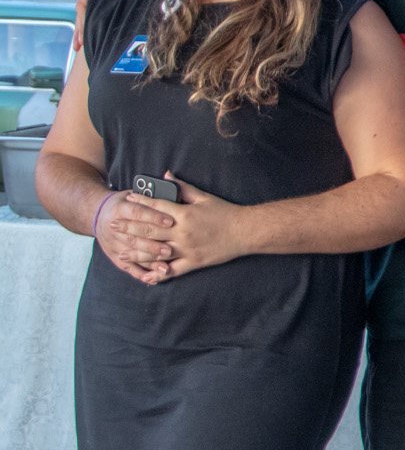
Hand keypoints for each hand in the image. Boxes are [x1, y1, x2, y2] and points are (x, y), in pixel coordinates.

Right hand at [95, 190, 172, 283]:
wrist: (98, 214)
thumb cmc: (126, 202)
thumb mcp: (134, 193)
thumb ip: (150, 193)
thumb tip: (169, 179)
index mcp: (120, 208)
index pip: (138, 212)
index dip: (153, 216)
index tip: (170, 220)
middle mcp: (113, 226)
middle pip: (135, 236)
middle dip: (153, 244)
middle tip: (170, 249)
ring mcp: (112, 243)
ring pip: (132, 254)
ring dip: (149, 261)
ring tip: (166, 267)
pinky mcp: (114, 256)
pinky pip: (128, 267)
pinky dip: (140, 274)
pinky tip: (153, 279)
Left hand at [112, 172, 247, 279]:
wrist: (246, 231)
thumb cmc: (225, 212)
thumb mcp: (204, 197)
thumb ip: (183, 188)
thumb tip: (166, 174)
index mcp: (185, 214)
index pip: (156, 207)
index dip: (140, 202)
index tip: (126, 200)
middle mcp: (183, 232)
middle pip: (149, 230)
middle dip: (129, 228)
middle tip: (112, 226)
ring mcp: (187, 249)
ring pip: (156, 252)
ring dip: (137, 253)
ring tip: (121, 252)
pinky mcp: (193, 262)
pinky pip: (172, 270)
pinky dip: (159, 273)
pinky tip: (146, 275)